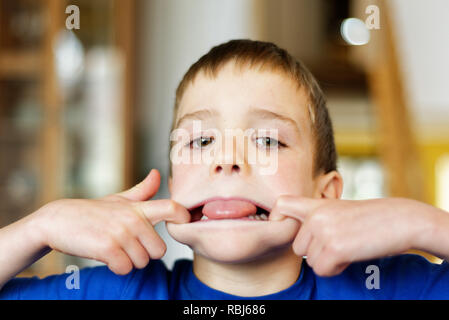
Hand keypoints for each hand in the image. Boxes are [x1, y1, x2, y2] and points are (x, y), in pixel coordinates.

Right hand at [33, 169, 189, 274]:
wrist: (57, 220)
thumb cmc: (92, 212)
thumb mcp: (118, 199)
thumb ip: (142, 191)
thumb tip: (157, 174)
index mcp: (138, 208)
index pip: (172, 208)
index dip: (183, 217)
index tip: (182, 223)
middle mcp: (133, 219)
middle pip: (160, 250)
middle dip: (145, 253)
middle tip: (129, 246)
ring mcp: (121, 233)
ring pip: (142, 262)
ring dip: (129, 261)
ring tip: (115, 249)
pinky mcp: (108, 248)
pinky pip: (125, 268)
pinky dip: (117, 267)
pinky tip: (107, 257)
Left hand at [269, 196, 435, 275]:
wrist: (401, 220)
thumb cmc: (371, 218)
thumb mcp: (339, 210)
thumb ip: (318, 219)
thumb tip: (299, 240)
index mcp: (316, 204)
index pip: (281, 205)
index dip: (277, 219)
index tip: (286, 229)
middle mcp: (316, 215)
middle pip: (297, 247)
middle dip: (315, 252)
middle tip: (339, 243)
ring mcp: (324, 230)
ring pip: (310, 260)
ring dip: (328, 261)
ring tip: (348, 247)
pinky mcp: (334, 247)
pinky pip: (322, 269)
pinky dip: (336, 269)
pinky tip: (351, 256)